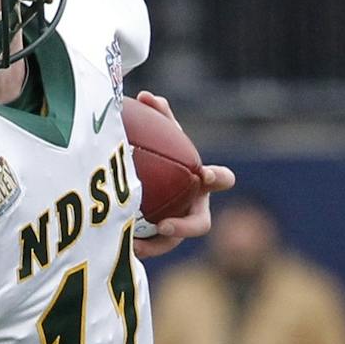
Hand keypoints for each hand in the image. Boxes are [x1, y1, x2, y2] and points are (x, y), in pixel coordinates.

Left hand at [130, 92, 234, 260]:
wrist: (156, 184)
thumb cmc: (167, 157)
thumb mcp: (164, 136)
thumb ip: (161, 117)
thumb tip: (147, 96)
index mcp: (203, 183)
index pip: (222, 180)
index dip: (217, 179)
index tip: (203, 175)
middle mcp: (197, 207)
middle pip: (200, 224)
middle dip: (186, 226)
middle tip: (163, 224)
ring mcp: (181, 227)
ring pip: (173, 242)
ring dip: (157, 245)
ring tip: (135, 244)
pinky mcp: (162, 241)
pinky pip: (153, 247)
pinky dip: (141, 247)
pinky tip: (123, 243)